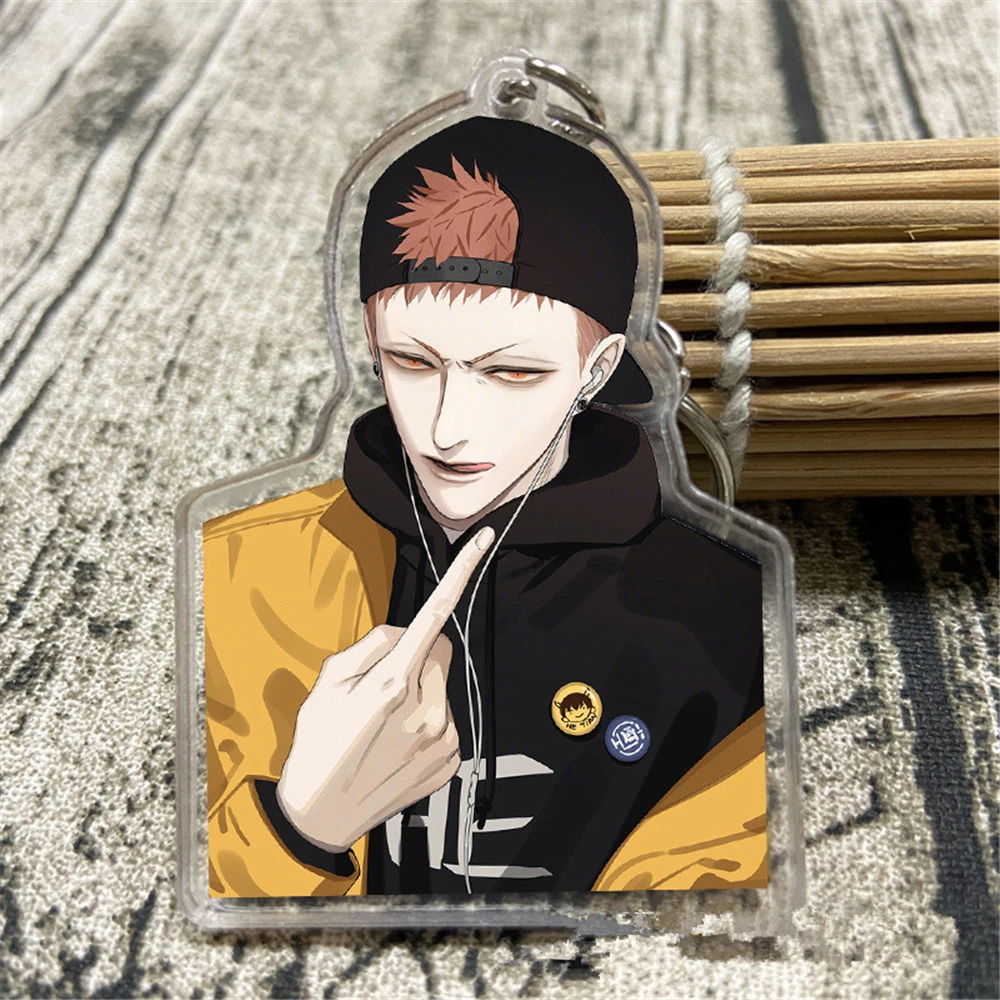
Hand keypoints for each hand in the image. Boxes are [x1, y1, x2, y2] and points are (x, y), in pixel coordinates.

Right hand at [275, 525, 494, 853]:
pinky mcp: (451, 760)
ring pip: (442, 687)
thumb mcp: (326, 682)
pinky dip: (426, 723)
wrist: (322, 815)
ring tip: (385, 725)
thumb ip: (370, 645)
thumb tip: (403, 634)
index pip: (433, 614)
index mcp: (392, 682)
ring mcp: (443, 737)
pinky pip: (446, 721)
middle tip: (381, 687)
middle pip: (438, 651)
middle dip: (417, 657)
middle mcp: (426, 707)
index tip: (484, 539)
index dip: (461, 572)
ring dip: (420, 693)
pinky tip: (396, 746)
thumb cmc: (318, 743)